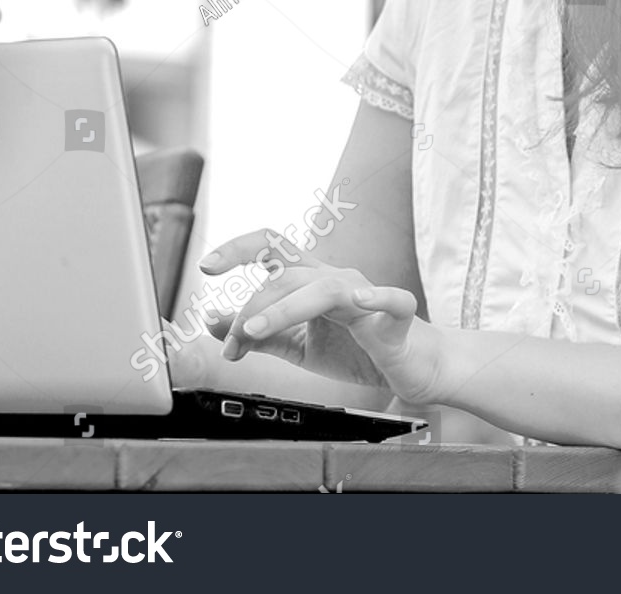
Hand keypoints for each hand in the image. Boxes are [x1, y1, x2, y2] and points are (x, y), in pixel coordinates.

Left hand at [197, 230, 446, 403]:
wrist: (414, 370)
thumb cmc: (361, 351)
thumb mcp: (299, 346)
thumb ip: (260, 335)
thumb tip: (213, 322)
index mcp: (314, 282)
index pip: (273, 249)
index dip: (239, 249)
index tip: (206, 267)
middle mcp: (338, 280)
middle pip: (288, 275)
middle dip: (252, 309)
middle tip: (235, 348)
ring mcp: (369, 294)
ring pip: (323, 287)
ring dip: (285, 307)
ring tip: (257, 330)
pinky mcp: (399, 317)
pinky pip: (392, 299)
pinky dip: (377, 295)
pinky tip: (360, 300)